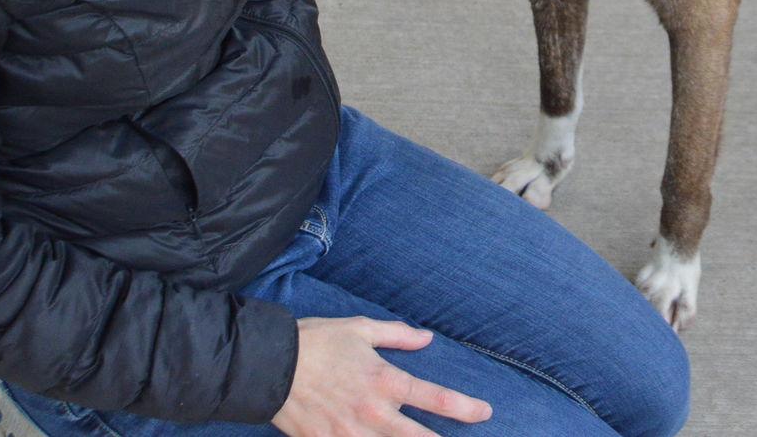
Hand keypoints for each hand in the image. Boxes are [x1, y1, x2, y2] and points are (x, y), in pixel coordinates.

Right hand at [271, 316, 491, 435]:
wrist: (270, 366)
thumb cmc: (317, 342)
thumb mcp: (361, 329)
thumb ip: (398, 336)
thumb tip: (427, 338)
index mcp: (386, 381)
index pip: (437, 400)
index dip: (467, 409)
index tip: (485, 413)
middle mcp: (375, 413)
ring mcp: (352, 435)